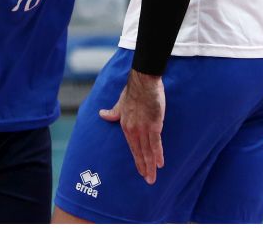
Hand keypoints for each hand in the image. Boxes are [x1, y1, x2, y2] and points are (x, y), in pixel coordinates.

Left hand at [100, 69, 164, 183]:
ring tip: (152, 177)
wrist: (143, 82)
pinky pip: (156, 143)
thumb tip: (102, 114)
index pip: (132, 147)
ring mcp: (143, 129)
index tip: (140, 169)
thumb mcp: (120, 103)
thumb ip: (113, 112)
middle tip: (148, 180)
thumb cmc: (133, 91)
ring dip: (151, 165)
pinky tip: (160, 163)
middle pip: (139, 152)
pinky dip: (158, 154)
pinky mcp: (154, 125)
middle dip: (144, 167)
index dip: (137, 159)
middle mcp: (133, 130)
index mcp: (125, 126)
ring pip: (147, 151)